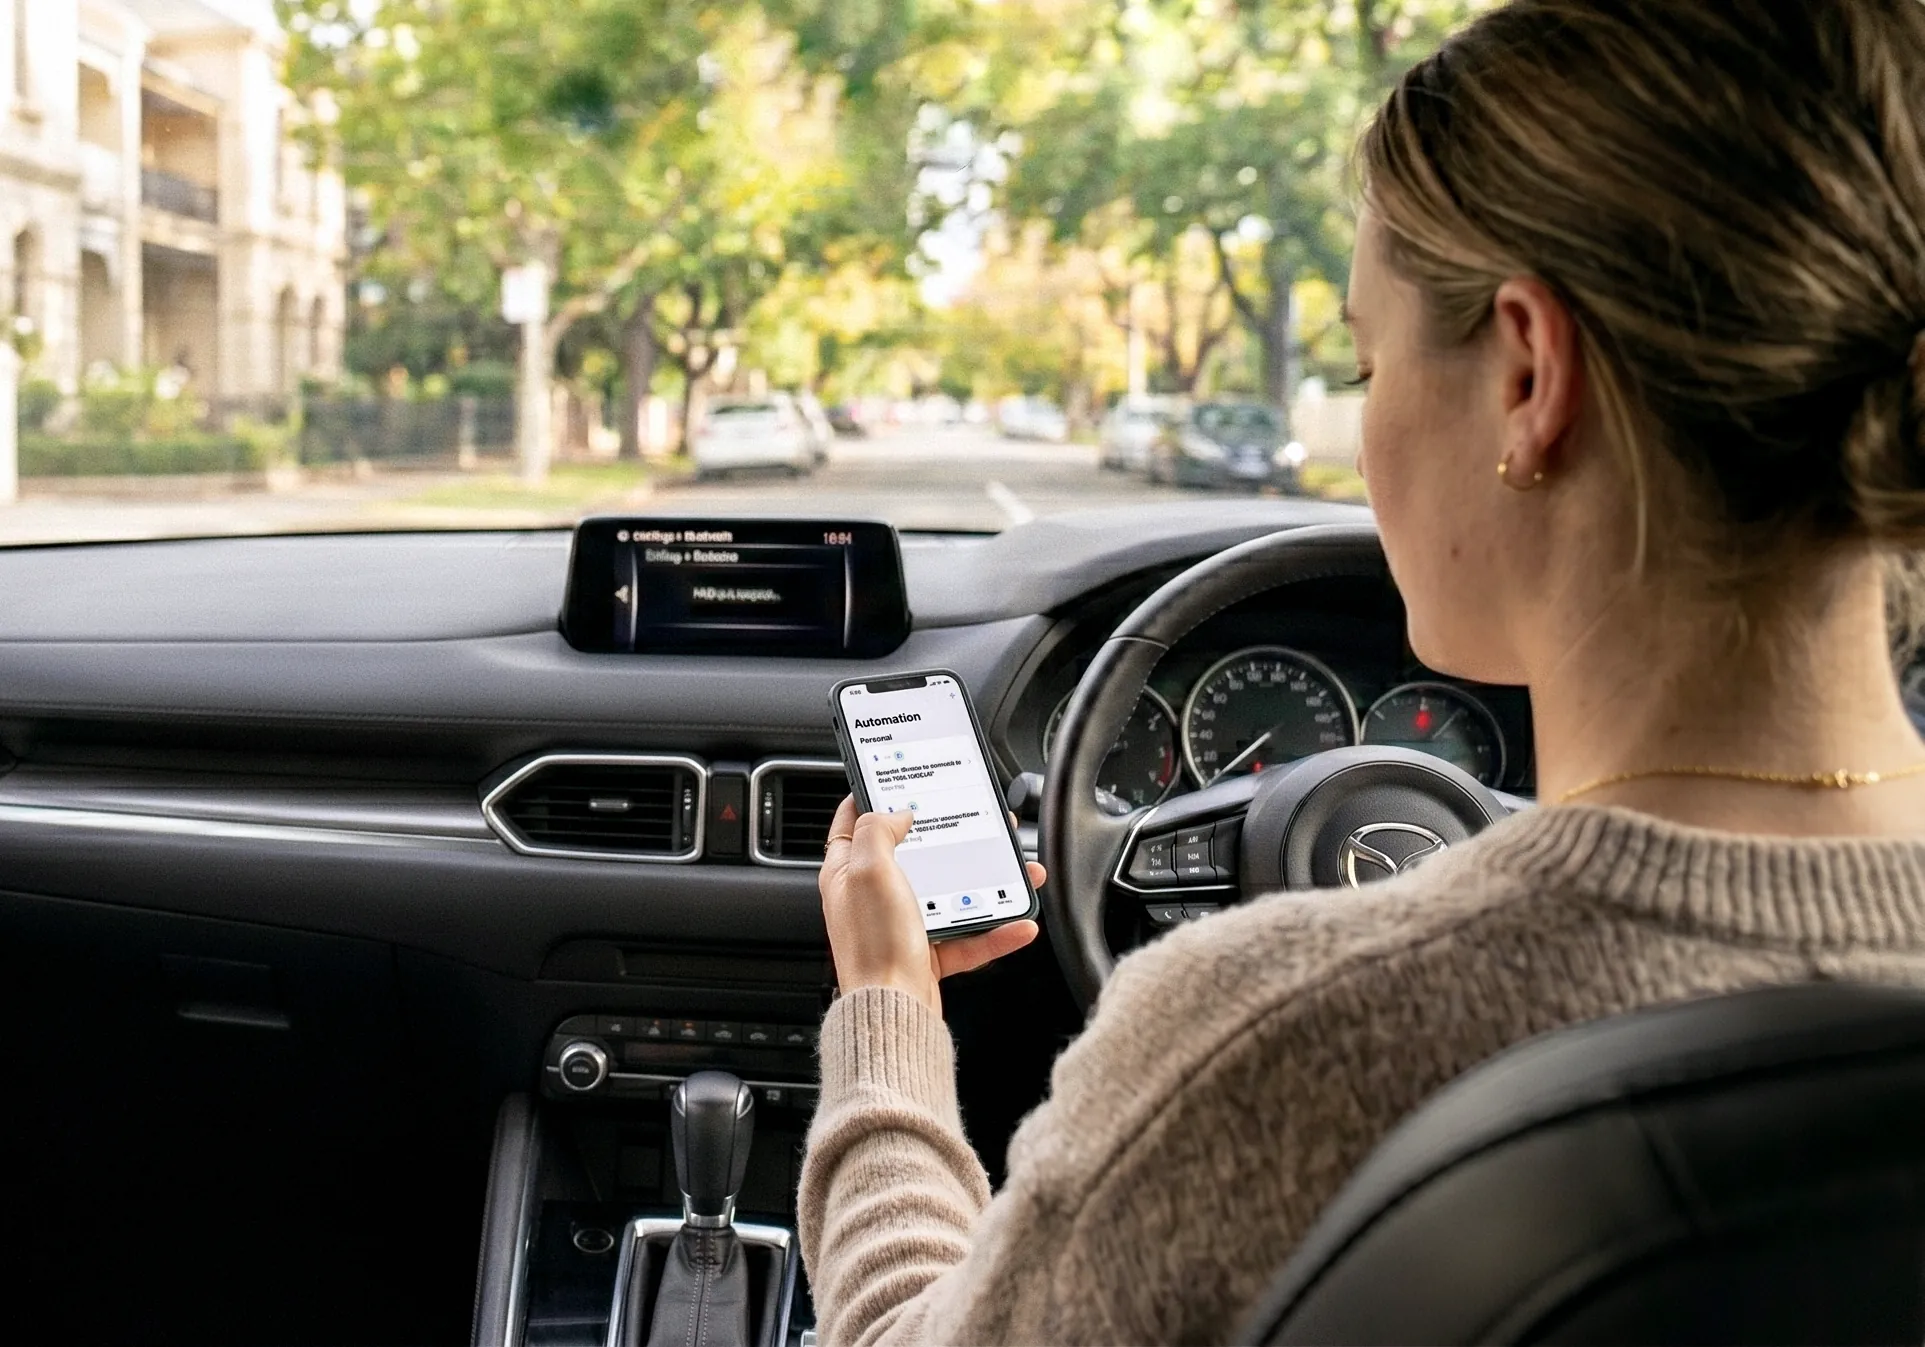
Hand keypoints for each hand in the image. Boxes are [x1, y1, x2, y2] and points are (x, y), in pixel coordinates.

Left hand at [819, 795, 1042, 1014]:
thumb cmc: (873, 946)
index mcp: (847, 873)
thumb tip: (896, 813)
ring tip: (1018, 870)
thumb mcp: (869, 869)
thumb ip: (879, 830)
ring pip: (950, 893)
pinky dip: (996, 930)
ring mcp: (901, 926)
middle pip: (915, 855)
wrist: (893, 1012)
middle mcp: (872, 898)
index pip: (852, 823)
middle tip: (979, 823)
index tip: (897, 780)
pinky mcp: (927, 955)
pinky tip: (1019, 923)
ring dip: (988, 882)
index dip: (872, 797)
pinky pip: (968, 937)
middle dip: (951, 838)